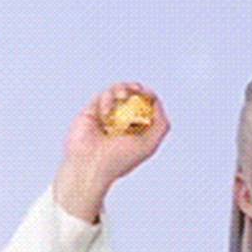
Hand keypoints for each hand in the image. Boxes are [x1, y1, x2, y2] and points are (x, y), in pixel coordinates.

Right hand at [53, 82, 170, 223]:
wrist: (90, 164)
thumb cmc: (119, 158)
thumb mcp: (149, 144)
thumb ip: (161, 125)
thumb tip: (157, 103)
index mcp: (135, 129)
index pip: (145, 106)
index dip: (148, 96)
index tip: (148, 94)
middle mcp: (120, 121)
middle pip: (131, 94)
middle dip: (135, 88)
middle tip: (136, 90)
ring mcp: (105, 116)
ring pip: (116, 91)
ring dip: (121, 89)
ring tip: (122, 97)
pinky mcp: (91, 112)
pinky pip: (101, 96)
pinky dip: (107, 100)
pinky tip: (106, 113)